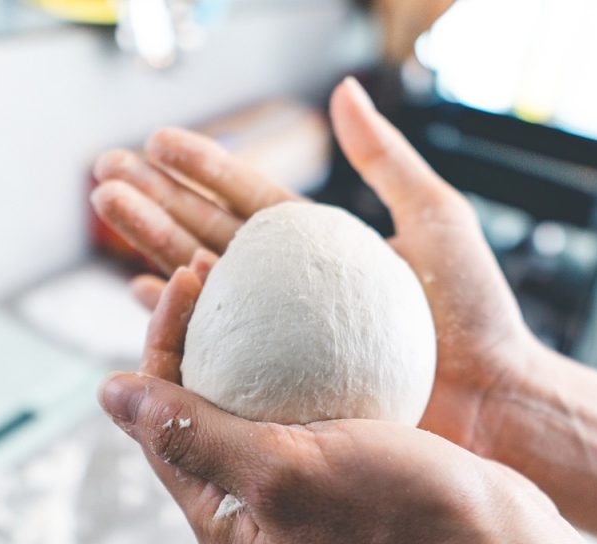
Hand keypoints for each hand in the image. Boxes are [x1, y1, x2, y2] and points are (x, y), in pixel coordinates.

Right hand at [91, 77, 538, 456]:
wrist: (493, 402)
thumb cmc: (475, 316)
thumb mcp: (437, 221)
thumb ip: (387, 159)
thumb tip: (343, 89)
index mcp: (323, 250)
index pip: (249, 199)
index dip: (203, 167)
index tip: (157, 140)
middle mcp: (295, 291)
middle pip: (209, 233)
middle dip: (156, 200)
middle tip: (103, 171)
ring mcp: (283, 338)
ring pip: (200, 282)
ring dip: (150, 246)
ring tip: (107, 212)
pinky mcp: (280, 384)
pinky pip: (216, 348)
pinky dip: (176, 321)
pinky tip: (140, 296)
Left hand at [99, 266, 525, 543]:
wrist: (491, 540)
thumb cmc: (394, 509)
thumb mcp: (282, 469)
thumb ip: (191, 433)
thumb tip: (106, 395)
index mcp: (221, 517)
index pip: (160, 418)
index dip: (161, 341)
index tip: (187, 275)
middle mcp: (248, 501)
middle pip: (194, 404)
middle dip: (192, 333)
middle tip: (209, 265)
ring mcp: (291, 482)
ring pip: (242, 396)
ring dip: (237, 338)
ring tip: (241, 275)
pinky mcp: (332, 462)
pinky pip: (292, 399)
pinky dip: (288, 356)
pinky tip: (300, 315)